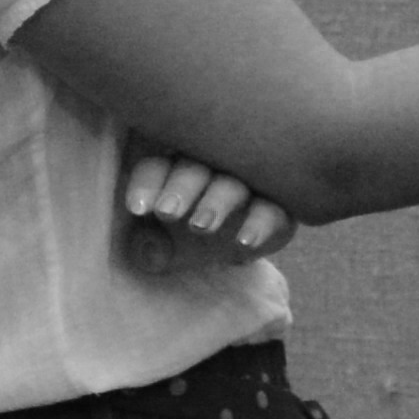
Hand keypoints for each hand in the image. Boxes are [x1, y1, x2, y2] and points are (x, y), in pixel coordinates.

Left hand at [117, 138, 296, 274]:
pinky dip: (259, 225)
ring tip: (200, 226)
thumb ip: (150, 247)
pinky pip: (272, 210)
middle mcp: (214, 166)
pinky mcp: (280, 206)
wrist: (236, 245)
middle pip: (194, 167)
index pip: (157, 165)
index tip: (138, 209)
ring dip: (217, 202)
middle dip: (180, 188)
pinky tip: (245, 242)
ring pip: (233, 184)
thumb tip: (150, 253)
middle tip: (167, 212)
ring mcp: (250, 182)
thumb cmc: (189, 237)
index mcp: (176, 166)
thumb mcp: (165, 245)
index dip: (147, 184)